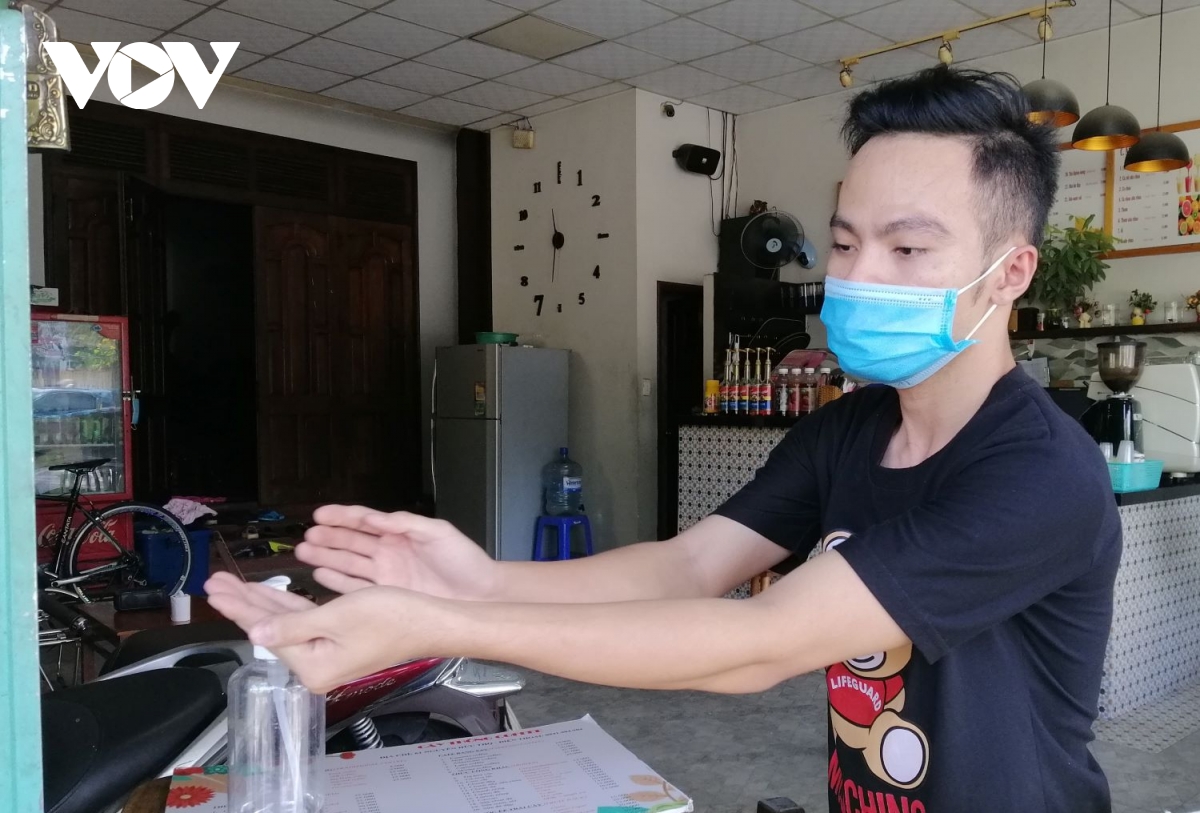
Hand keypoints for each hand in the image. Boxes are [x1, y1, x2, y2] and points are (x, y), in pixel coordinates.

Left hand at [205, 572, 431, 692]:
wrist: (431, 622)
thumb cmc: (392, 618)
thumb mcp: (336, 617)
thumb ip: (291, 624)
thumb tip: (255, 634)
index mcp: (312, 665)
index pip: (265, 630)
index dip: (239, 605)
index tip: (215, 588)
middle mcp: (316, 665)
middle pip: (270, 627)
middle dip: (243, 601)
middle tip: (215, 582)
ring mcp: (327, 655)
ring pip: (285, 622)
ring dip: (261, 601)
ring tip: (232, 586)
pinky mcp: (339, 642)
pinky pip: (304, 621)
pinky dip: (286, 605)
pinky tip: (271, 595)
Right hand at [296, 506, 498, 600]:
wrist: (480, 594)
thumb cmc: (464, 560)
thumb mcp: (438, 533)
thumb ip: (406, 523)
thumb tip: (376, 517)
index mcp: (399, 533)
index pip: (364, 521)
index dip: (342, 516)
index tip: (320, 514)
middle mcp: (388, 553)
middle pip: (351, 542)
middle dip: (327, 538)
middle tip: (306, 537)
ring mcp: (386, 575)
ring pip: (348, 564)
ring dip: (326, 558)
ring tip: (304, 553)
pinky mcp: (387, 596)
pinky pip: (356, 588)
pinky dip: (338, 582)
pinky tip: (320, 576)